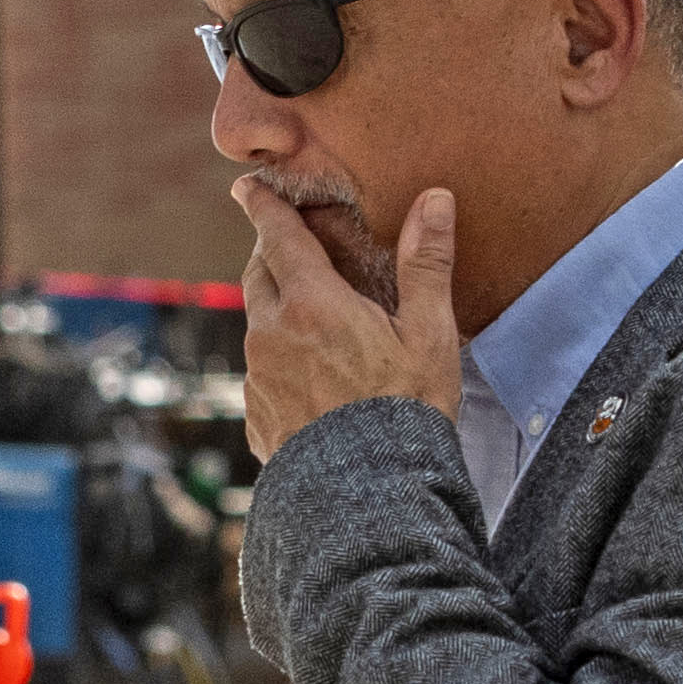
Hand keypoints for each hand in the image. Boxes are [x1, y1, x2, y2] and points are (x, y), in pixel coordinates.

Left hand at [235, 177, 461, 461]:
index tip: (248, 186)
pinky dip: (278, 360)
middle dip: (270, 253)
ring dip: (276, 310)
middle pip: (258, 275)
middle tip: (286, 244)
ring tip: (310, 315)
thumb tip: (434, 199)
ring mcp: (256, 378)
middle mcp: (270, 335)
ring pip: (257, 326)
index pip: (277, 237)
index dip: (263, 206)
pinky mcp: (256, 416)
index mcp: (310, 304)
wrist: (366, 497)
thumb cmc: (405, 410)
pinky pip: (261, 373)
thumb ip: (426, 263)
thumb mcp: (428, 333)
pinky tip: (309, 377)